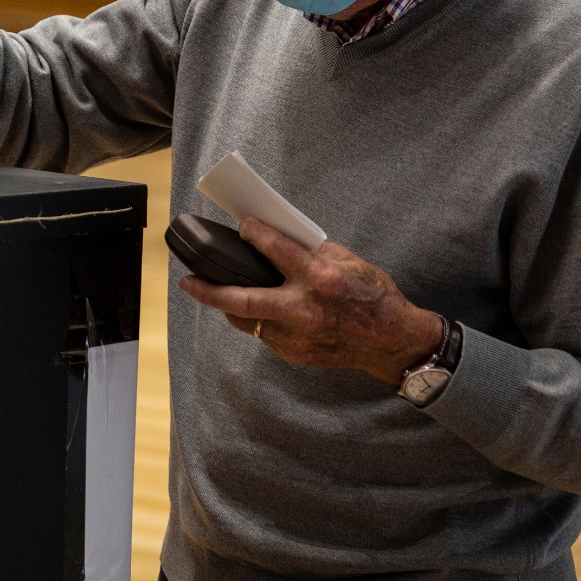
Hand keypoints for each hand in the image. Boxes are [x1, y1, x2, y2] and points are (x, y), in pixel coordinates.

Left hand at [176, 219, 443, 385]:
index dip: (252, 234)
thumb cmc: (372, 297)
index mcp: (319, 278)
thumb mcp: (348, 261)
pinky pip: (265, 334)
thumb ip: (310, 252)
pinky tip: (259, 310)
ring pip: (247, 321)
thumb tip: (278, 240)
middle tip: (188, 282)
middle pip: (241, 299)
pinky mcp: (296, 353)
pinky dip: (258, 320)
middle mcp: (303, 308)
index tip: (243, 227)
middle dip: (208, 290)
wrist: (391, 341)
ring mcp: (297, 335)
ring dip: (230, 306)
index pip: (272, 248)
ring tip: (217, 293)